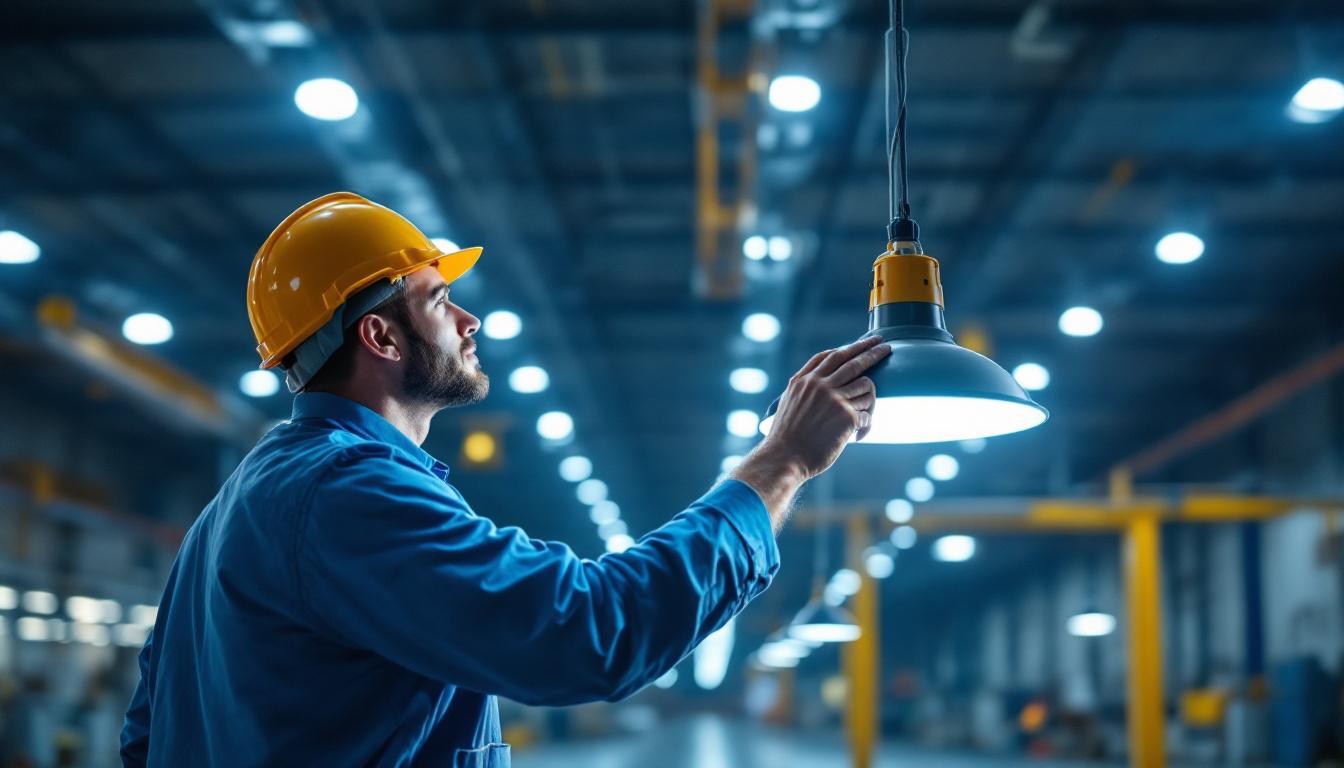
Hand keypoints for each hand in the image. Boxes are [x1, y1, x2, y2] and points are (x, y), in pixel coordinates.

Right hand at [760, 336, 888, 479]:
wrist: (785, 458)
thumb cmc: (785, 438)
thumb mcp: (787, 403)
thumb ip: (803, 389)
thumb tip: (819, 381)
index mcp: (803, 380)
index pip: (831, 356)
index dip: (850, 347)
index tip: (864, 342)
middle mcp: (819, 385)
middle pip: (853, 362)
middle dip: (873, 352)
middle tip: (886, 347)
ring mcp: (834, 399)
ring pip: (866, 386)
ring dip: (869, 401)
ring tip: (862, 415)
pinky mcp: (846, 416)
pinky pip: (867, 414)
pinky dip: (866, 425)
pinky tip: (859, 435)